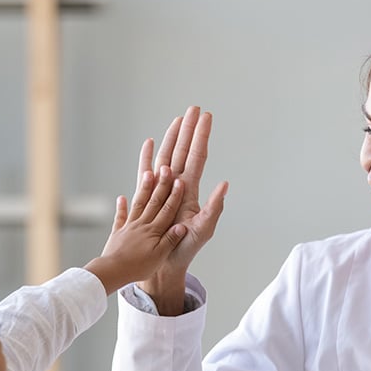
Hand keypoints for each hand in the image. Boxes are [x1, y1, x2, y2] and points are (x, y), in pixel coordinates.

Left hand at [84, 159, 186, 294]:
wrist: (113, 271)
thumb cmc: (138, 267)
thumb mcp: (159, 256)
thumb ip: (170, 240)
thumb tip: (183, 225)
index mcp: (154, 231)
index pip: (167, 210)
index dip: (175, 195)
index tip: (180, 181)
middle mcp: (142, 225)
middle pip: (154, 201)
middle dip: (162, 184)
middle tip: (166, 168)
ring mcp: (129, 227)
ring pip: (138, 204)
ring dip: (144, 188)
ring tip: (148, 173)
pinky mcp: (118, 233)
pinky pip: (120, 217)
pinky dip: (121, 207)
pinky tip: (121, 198)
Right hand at [137, 106, 227, 313]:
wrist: (164, 262)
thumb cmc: (185, 247)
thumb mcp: (204, 229)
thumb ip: (214, 207)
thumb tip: (225, 184)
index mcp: (190, 190)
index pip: (197, 156)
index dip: (201, 136)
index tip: (206, 117)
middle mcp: (176, 185)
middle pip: (182, 151)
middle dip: (188, 130)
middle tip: (193, 109)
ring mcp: (161, 189)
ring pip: (166, 156)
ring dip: (171, 137)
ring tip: (177, 119)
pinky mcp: (147, 196)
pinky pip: (145, 172)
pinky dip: (146, 157)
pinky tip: (149, 142)